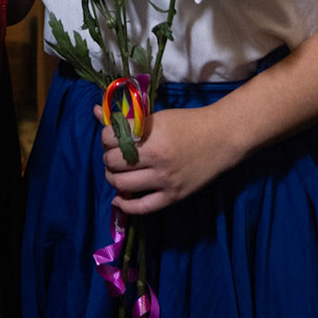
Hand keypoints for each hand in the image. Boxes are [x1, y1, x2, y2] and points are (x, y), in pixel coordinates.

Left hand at [98, 104, 239, 214]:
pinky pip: (142, 208)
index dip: (106, 137)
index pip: (110, 138)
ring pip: (121, 184)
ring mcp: (164, 180)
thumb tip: (95, 110)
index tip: (111, 137)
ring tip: (118, 172)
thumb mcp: (157, 117)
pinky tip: (119, 199)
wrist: (222, 137)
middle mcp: (155, 157)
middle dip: (108, 158)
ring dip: (113, 178)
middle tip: (115, 155)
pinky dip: (125, 206)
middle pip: (113, 162)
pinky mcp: (173, 196)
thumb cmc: (189, 123)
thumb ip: (127, 120)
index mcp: (151, 133)